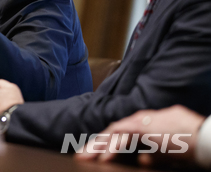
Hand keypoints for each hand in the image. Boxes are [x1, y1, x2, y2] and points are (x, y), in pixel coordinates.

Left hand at [75, 105, 204, 166]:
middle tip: (81, 156)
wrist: (204, 137)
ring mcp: (141, 122)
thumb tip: (142, 160)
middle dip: (95, 144)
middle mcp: (139, 119)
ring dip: (98, 146)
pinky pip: (122, 138)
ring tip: (85, 158)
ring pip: (112, 133)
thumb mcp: (168, 149)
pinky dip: (112, 148)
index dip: (104, 142)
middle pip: (111, 131)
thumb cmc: (191, 142)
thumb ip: (154, 153)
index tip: (93, 153)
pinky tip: (103, 158)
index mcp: (144, 123)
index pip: (118, 132)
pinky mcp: (144, 129)